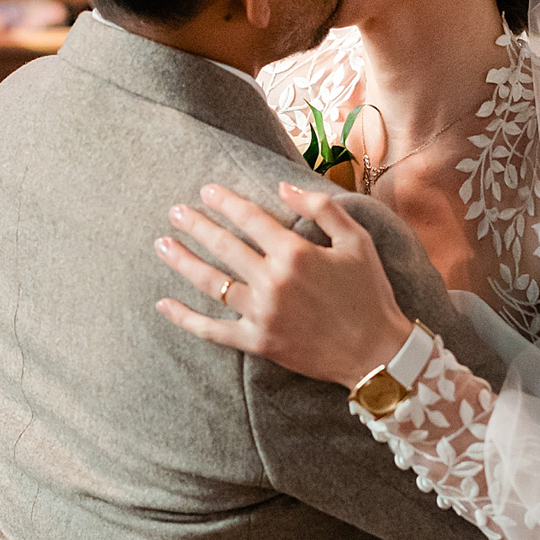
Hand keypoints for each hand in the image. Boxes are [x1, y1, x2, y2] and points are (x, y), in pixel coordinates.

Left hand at [155, 182, 410, 389]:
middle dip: (196, 225)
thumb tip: (283, 187)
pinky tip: (163, 303)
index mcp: (296, 253)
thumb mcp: (357, 241)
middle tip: (175, 212)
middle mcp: (273, 281)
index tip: (206, 191)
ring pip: (211, 283)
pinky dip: (185, 318)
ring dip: (183, 261)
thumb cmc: (369, 293)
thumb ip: (321, 208)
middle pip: (223, 246)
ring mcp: (262, 314)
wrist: (376, 352)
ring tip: (163, 244)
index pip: (250, 218)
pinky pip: (212, 329)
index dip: (225, 202)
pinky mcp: (257, 342)